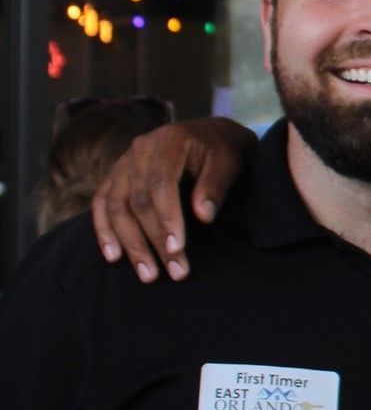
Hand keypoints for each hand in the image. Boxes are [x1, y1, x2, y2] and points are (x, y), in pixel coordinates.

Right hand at [90, 119, 254, 280]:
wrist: (209, 135)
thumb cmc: (222, 151)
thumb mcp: (229, 162)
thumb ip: (215, 186)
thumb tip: (204, 217)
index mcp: (168, 141)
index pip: (160, 184)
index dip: (167, 218)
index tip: (178, 249)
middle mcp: (139, 150)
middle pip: (137, 200)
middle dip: (154, 239)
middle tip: (174, 271)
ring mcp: (124, 163)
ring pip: (116, 207)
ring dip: (130, 243)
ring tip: (148, 274)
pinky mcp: (116, 176)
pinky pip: (102, 204)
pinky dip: (105, 230)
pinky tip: (113, 256)